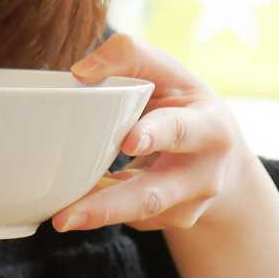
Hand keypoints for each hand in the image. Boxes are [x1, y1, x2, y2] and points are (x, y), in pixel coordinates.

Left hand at [52, 33, 266, 232]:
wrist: (218, 151)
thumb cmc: (180, 101)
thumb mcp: (166, 71)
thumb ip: (127, 56)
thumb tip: (80, 73)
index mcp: (209, 127)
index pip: (181, 130)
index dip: (156, 135)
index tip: (128, 142)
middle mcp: (204, 174)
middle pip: (153, 195)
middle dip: (108, 207)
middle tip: (66, 217)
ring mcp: (187, 205)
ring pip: (137, 214)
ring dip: (95, 216)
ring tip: (60, 218)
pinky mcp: (167, 222)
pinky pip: (128, 218)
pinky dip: (100, 210)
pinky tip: (78, 204)